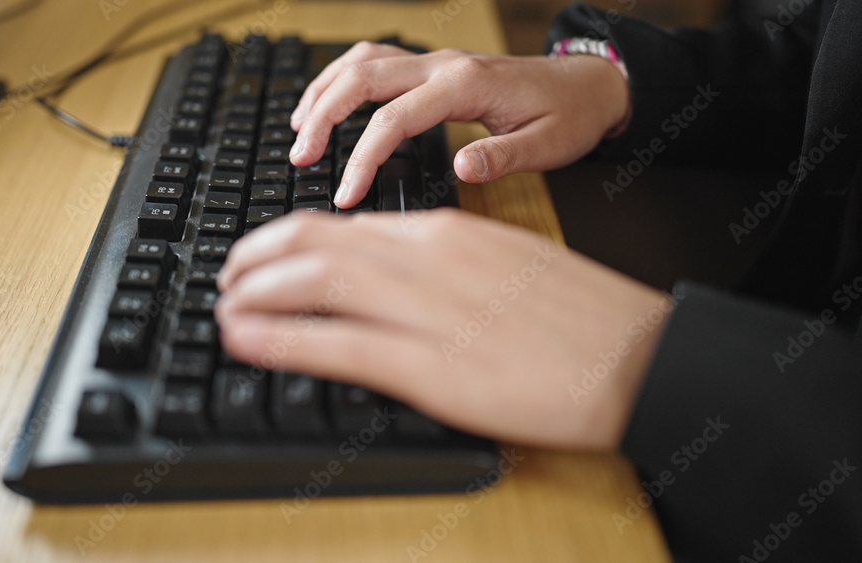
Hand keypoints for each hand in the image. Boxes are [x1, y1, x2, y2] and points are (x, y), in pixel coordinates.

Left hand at [216, 210, 667, 449]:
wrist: (636, 357)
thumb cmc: (578, 317)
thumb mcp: (503, 267)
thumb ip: (444, 266)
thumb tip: (393, 278)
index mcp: (447, 233)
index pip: (343, 223)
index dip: (287, 237)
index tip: (264, 254)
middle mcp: (427, 259)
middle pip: (314, 242)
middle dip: (256, 255)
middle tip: (230, 275)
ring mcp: (425, 310)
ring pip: (312, 282)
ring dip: (254, 290)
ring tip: (225, 304)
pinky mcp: (430, 366)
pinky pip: (334, 343)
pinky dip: (279, 338)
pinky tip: (246, 337)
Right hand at [288, 43, 629, 207]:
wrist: (588, 85)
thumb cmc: (568, 116)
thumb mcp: (547, 145)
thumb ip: (502, 157)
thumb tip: (461, 169)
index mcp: (465, 86)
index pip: (394, 120)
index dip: (362, 158)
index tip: (344, 194)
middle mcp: (443, 66)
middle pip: (363, 79)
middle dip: (323, 117)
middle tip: (300, 157)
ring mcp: (436, 61)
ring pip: (363, 61)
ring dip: (324, 92)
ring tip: (298, 130)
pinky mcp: (434, 67)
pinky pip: (376, 60)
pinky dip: (342, 78)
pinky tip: (327, 101)